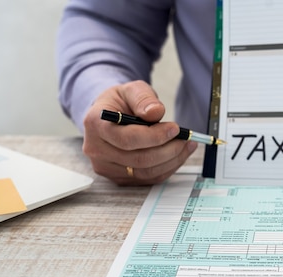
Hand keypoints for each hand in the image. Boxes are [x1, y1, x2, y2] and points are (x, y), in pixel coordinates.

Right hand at [82, 80, 197, 185]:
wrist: (110, 116)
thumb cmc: (121, 102)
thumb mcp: (131, 90)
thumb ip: (143, 98)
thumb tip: (155, 112)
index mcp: (95, 124)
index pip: (127, 139)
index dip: (155, 137)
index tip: (175, 129)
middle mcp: (96, 149)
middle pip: (139, 159)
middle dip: (168, 150)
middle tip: (186, 139)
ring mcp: (106, 167)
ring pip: (145, 172)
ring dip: (172, 160)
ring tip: (187, 146)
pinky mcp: (118, 177)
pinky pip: (147, 179)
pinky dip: (167, 168)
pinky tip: (178, 156)